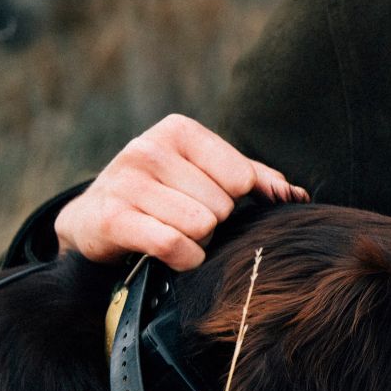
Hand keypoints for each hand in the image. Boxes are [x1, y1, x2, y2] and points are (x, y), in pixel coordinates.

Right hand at [54, 113, 307, 269]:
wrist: (94, 220)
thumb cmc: (166, 195)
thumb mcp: (208, 176)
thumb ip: (257, 180)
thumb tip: (296, 195)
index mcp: (179, 131)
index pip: (242, 177)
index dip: (234, 200)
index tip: (208, 200)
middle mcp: (148, 148)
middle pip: (222, 205)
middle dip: (212, 223)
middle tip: (184, 220)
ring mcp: (126, 181)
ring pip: (200, 226)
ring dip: (196, 242)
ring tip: (173, 232)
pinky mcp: (112, 217)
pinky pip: (174, 245)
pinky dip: (184, 259)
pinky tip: (172, 254)